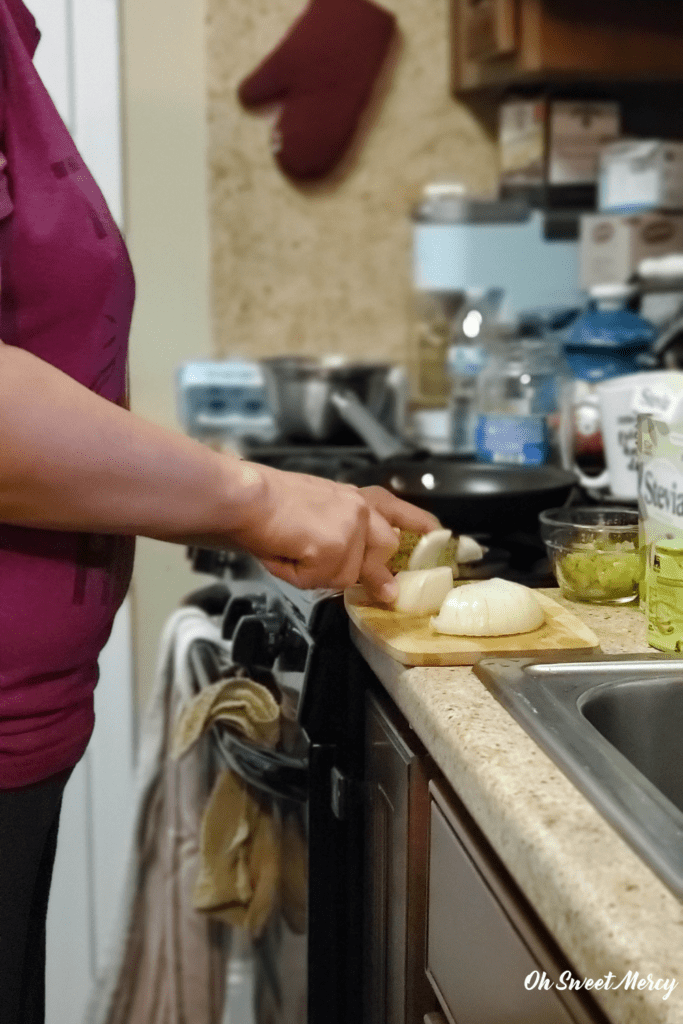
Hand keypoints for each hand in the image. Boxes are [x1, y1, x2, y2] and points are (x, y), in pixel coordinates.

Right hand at [232, 464, 438, 601]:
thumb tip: (369, 573)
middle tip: (322, 561)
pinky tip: (287, 554)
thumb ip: (346, 536)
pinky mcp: (337, 547)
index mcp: (355, 497)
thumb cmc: (269, 504)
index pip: (398, 510)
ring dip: (319, 572)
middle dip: (361, 568)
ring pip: (349, 574)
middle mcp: (361, 508)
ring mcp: (352, 528)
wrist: (247, 498)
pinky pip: (323, 581)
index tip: (438, 535)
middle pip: (382, 551)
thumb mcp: (318, 512)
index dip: (419, 525)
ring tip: (292, 550)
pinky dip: (301, 576)